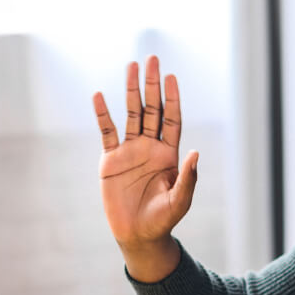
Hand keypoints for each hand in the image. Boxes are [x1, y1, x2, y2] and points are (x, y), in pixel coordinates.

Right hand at [93, 56, 197, 279]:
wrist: (138, 235)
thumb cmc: (163, 220)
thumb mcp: (180, 201)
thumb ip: (188, 178)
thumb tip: (195, 153)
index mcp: (169, 154)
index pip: (172, 118)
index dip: (172, 98)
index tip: (171, 77)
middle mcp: (150, 147)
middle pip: (152, 109)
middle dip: (151, 85)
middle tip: (151, 59)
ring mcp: (129, 151)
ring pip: (130, 114)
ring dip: (130, 91)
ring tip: (130, 66)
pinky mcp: (110, 160)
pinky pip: (106, 132)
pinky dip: (102, 115)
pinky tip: (98, 96)